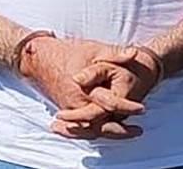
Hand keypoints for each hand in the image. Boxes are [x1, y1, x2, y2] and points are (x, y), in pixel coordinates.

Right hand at [18, 37, 144, 139]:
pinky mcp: (67, 111)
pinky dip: (95, 131)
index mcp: (84, 90)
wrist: (40, 59)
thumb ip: (115, 53)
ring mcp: (70, 110)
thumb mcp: (95, 49)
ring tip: (129, 132)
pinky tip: (108, 131)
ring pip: (91, 130)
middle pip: (101, 125)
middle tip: (138, 130)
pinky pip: (82, 127)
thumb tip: (134, 54)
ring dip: (110, 133)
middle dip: (120, 131)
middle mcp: (76, 105)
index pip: (110, 105)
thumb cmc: (68, 52)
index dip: (128, 107)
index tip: (142, 109)